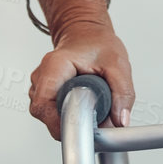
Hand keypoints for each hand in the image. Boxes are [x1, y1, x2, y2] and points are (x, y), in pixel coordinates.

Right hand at [27, 19, 135, 140]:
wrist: (85, 34)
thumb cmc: (96, 43)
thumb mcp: (117, 64)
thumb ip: (122, 92)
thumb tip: (120, 120)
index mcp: (54, 66)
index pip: (43, 105)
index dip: (62, 122)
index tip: (83, 129)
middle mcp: (42, 76)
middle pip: (45, 114)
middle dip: (69, 124)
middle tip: (93, 122)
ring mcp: (40, 86)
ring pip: (47, 116)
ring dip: (69, 120)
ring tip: (90, 111)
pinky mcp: (45, 94)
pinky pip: (51, 113)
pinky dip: (68, 116)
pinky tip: (82, 108)